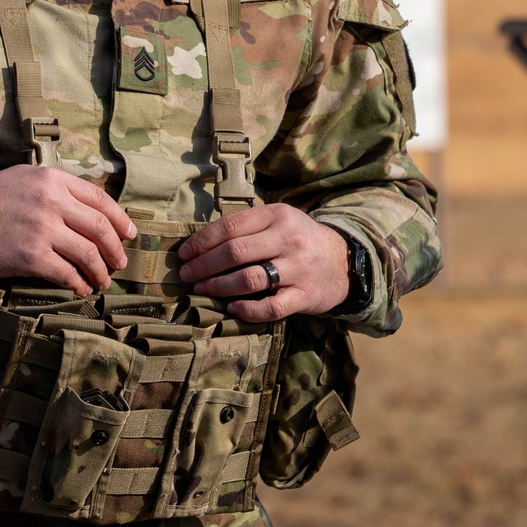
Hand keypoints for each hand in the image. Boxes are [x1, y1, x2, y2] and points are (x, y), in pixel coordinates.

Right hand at [0, 165, 136, 296]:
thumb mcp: (24, 178)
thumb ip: (55, 187)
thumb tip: (86, 205)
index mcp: (52, 179)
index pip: (100, 198)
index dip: (120, 218)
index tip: (129, 234)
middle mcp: (51, 201)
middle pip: (100, 227)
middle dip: (115, 249)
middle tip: (119, 262)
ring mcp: (42, 229)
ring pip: (88, 253)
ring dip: (100, 271)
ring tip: (102, 281)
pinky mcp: (30, 256)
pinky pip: (66, 274)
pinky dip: (79, 284)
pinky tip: (81, 288)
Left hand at [177, 204, 350, 320]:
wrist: (342, 261)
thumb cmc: (298, 239)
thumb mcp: (277, 220)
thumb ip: (246, 226)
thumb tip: (199, 241)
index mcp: (276, 215)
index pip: (230, 227)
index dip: (202, 241)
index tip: (183, 253)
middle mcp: (288, 240)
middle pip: (235, 252)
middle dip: (204, 265)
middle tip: (185, 274)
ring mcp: (298, 269)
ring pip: (249, 279)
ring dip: (218, 286)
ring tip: (200, 289)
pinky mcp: (304, 296)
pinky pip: (271, 307)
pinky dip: (247, 310)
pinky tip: (231, 309)